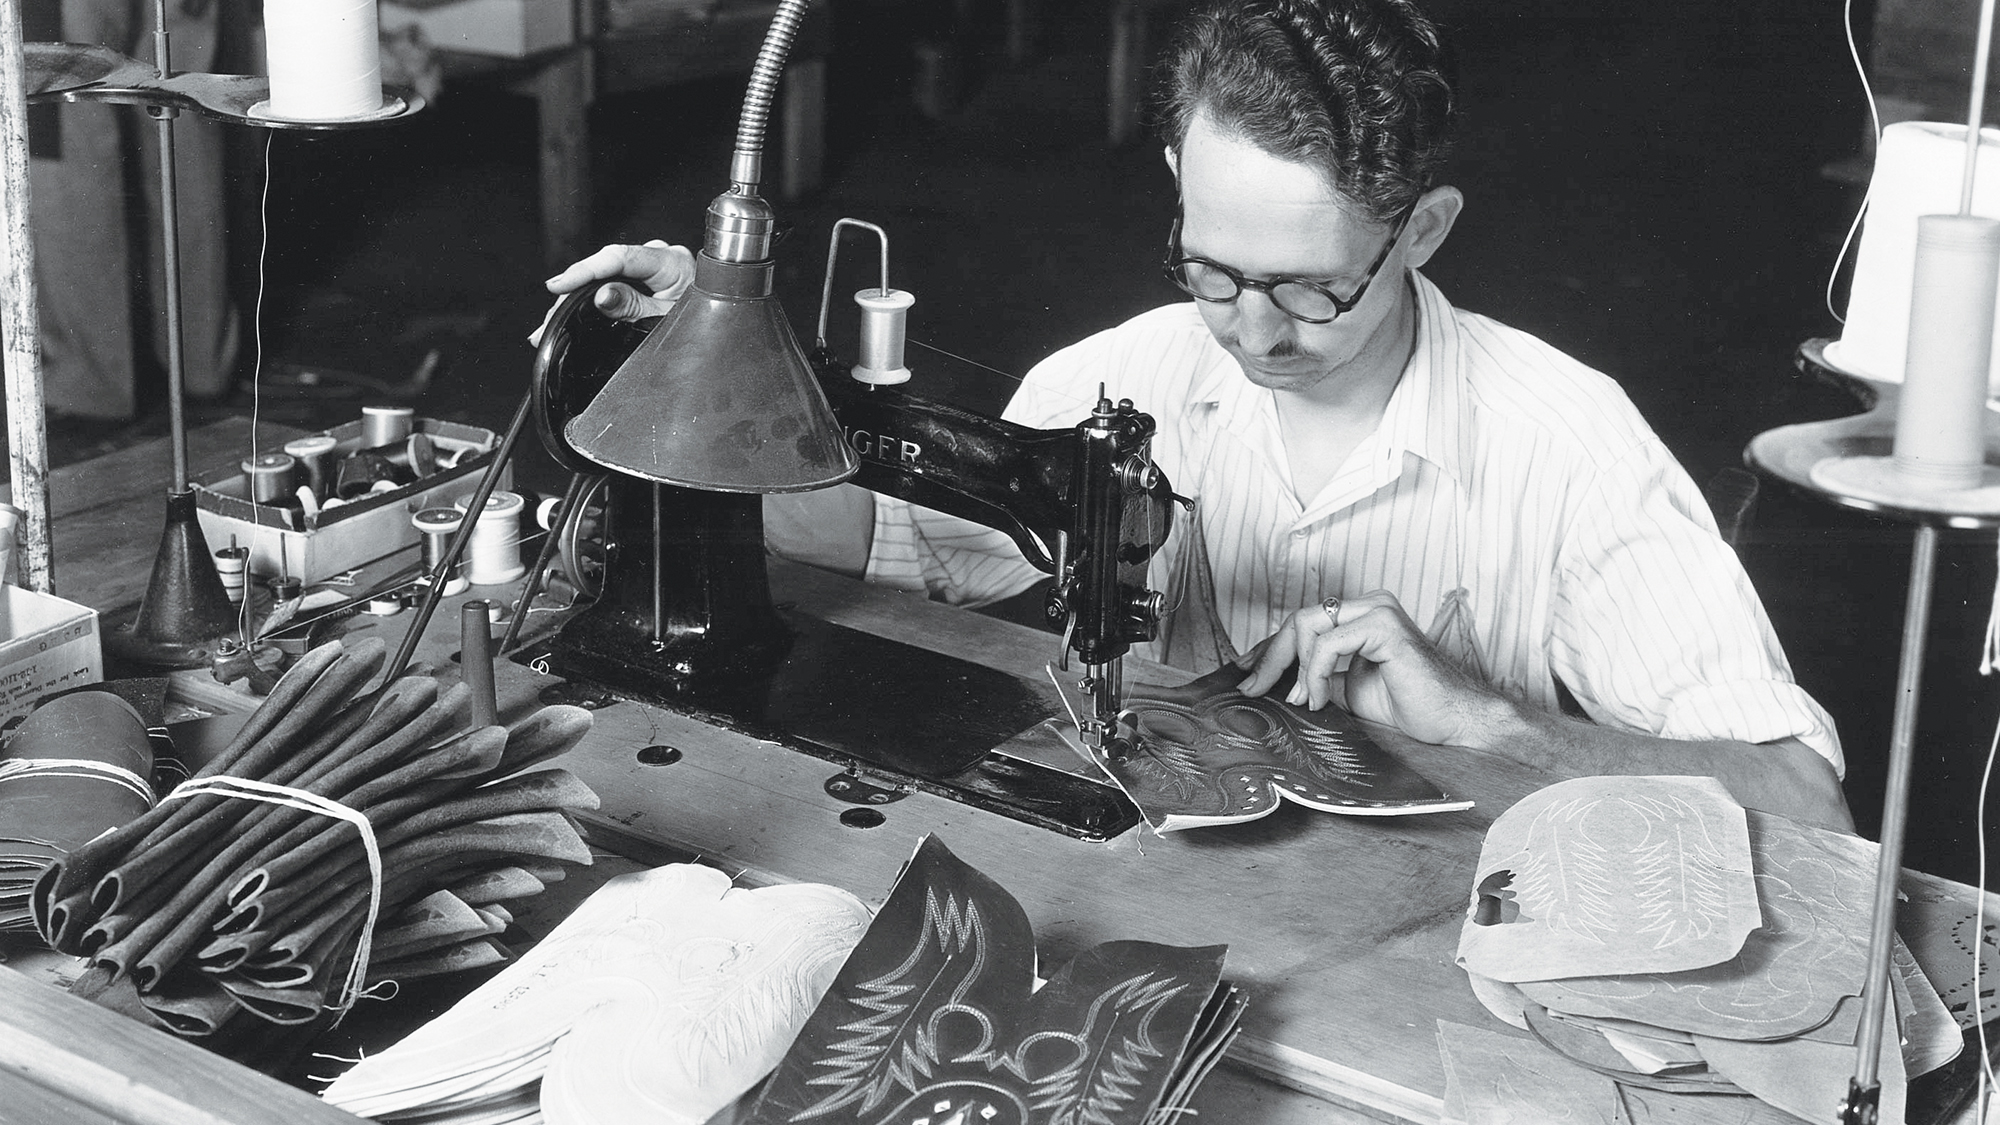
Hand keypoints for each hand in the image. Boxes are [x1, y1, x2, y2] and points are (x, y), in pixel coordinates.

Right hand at [543, 240, 695, 320]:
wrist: (724, 325)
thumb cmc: (705, 320)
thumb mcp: (666, 319)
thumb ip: (634, 307)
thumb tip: (601, 295)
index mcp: (670, 263)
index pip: (618, 258)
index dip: (585, 270)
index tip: (560, 285)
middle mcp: (661, 256)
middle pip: (606, 264)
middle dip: (575, 287)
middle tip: (550, 313)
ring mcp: (654, 263)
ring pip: (607, 272)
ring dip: (581, 293)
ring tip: (553, 318)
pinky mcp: (648, 273)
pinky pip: (616, 278)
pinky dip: (595, 292)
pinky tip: (575, 306)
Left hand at [1235, 590, 1512, 748]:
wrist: (1451, 721)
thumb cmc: (1408, 706)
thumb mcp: (1346, 690)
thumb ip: (1316, 678)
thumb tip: (1273, 683)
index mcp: (1360, 615)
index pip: (1302, 623)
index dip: (1268, 648)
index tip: (1243, 673)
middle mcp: (1368, 604)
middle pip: (1299, 619)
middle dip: (1270, 656)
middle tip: (1253, 688)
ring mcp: (1377, 610)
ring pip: (1309, 624)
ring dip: (1297, 668)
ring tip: (1304, 700)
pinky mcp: (1384, 626)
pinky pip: (1329, 642)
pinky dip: (1316, 673)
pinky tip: (1321, 699)